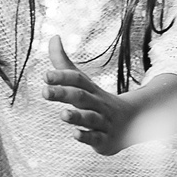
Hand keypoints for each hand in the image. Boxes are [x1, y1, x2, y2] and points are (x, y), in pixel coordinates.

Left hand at [42, 38, 131, 153]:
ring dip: (76, 116)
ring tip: (63, 114)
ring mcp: (102, 122)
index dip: (62, 76)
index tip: (46, 76)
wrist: (131, 123)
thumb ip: (64, 63)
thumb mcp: (83, 82)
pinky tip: (76, 134)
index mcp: (90, 89)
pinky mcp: (104, 140)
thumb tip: (53, 37)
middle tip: (44, 92)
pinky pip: (97, 138)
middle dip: (63, 93)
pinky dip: (87, 137)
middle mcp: (97, 104)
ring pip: (90, 118)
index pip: (77, 79)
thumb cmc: (98, 101)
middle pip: (81, 96)